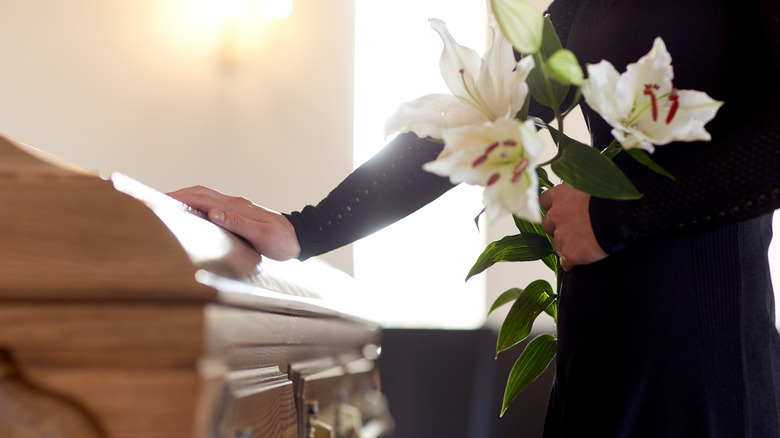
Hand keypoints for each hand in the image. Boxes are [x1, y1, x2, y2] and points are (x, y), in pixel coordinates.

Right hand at [167, 186, 300, 260]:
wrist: (300, 239)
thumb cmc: (282, 241)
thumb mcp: (262, 235)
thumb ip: (238, 224)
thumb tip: (213, 213)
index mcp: (236, 207)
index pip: (201, 197)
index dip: (179, 197)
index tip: (159, 199)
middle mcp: (233, 204)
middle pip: (199, 193)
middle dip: (176, 196)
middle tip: (154, 201)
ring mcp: (235, 208)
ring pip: (205, 198)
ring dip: (185, 200)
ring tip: (166, 207)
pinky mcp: (237, 215)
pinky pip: (211, 206)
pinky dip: (196, 207)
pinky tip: (189, 216)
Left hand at [538, 184, 607, 270]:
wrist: (620, 215)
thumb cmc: (610, 196)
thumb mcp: (590, 185)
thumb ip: (577, 191)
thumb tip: (578, 193)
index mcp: (560, 195)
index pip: (543, 201)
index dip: (551, 207)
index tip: (558, 210)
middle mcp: (556, 215)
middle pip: (547, 224)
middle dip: (557, 228)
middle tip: (573, 229)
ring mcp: (561, 235)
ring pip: (556, 244)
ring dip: (565, 245)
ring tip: (582, 245)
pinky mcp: (569, 253)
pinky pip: (565, 262)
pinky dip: (571, 262)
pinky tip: (580, 260)